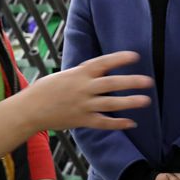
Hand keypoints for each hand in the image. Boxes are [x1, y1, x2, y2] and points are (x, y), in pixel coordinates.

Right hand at [24, 51, 153, 131]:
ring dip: (130, 102)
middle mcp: (83, 88)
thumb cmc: (46, 89)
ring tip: (146, 101)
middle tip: (148, 81)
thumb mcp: (65, 75)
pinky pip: (103, 123)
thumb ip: (83, 74)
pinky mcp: (82, 120)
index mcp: (79, 73)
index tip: (135, 56)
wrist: (30, 109)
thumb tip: (99, 70)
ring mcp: (83, 105)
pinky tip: (131, 123)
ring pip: (111, 104)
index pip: (103, 63)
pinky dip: (118, 124)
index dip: (119, 59)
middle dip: (131, 82)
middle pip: (111, 84)